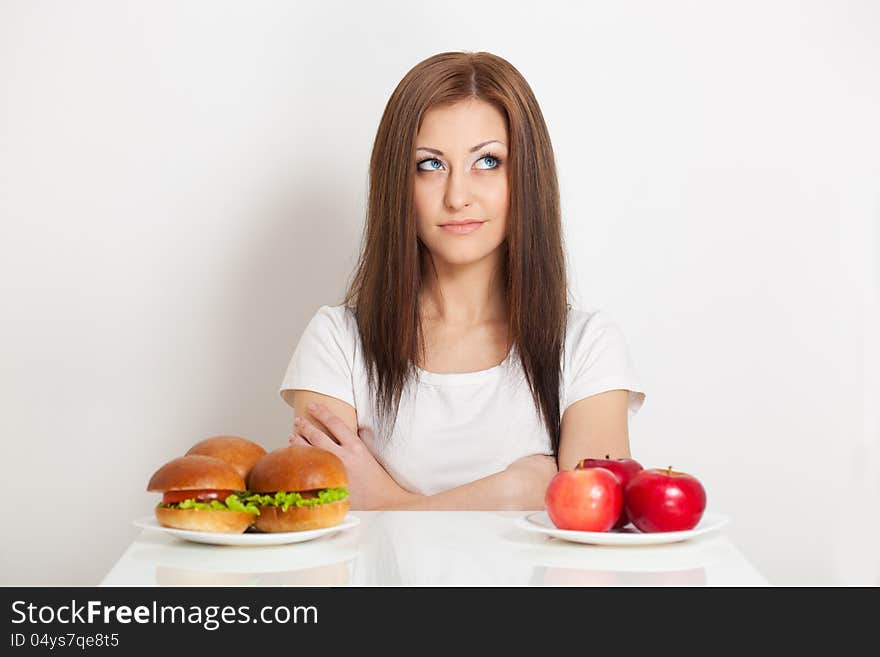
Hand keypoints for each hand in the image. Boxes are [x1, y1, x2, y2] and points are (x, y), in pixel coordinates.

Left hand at [289, 402, 412, 509]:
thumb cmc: (375, 474)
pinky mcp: (330, 484)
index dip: (321, 412)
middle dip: (304, 426)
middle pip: (317, 436)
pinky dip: (302, 461)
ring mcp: (335, 471)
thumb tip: (331, 430)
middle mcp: (344, 457)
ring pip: (310, 452)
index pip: (335, 423)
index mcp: (356, 446)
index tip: (312, 406)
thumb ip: (349, 442)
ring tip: (292, 434)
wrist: (382, 496)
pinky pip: (311, 470)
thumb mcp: (366, 452)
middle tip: (298, 420)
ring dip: (298, 441)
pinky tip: (296, 456)